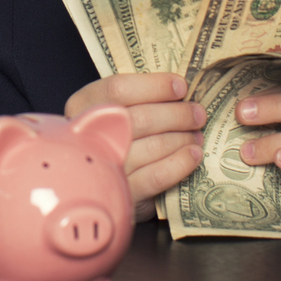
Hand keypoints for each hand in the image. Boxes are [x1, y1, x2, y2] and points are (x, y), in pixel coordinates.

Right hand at [65, 73, 206, 220]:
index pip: (118, 89)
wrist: (96, 186)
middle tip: (197, 113)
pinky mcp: (122, 194)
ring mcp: (104, 168)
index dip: (154, 86)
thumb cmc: (111, 137)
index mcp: (82, 106)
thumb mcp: (111, 113)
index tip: (181, 87)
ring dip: (182, 138)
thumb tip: (180, 89)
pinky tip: (193, 155)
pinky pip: (157, 176)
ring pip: (153, 146)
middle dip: (177, 114)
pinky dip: (180, 163)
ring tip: (197, 135)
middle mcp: (87, 136)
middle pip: (140, 118)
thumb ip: (136, 99)